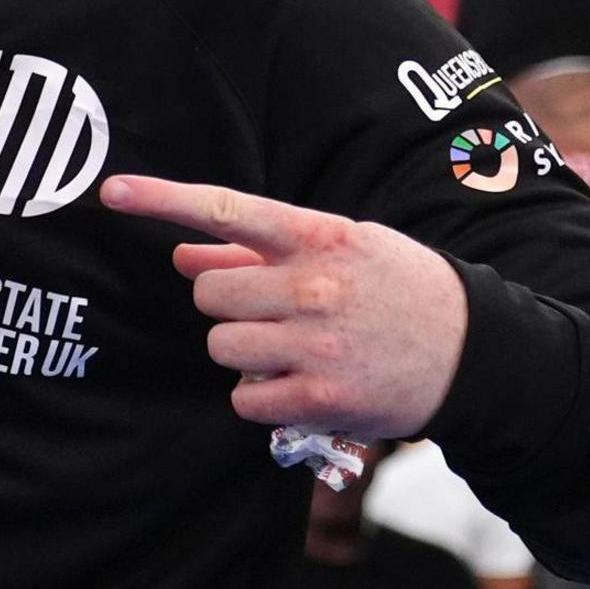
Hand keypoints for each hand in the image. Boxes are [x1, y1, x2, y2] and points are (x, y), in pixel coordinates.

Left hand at [104, 175, 470, 435]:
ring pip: (220, 344)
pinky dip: (258, 395)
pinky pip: (243, 397)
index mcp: (320, 237)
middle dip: (228, 302)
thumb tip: (181, 254)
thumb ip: (258, 251)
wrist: (480, 354)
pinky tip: (297, 382)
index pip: (225, 207)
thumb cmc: (397, 290)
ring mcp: (317, 344)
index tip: (109, 191)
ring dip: (242, 349)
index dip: (161, 198)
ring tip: (291, 346)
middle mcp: (314, 286)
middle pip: (209, 291)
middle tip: (272, 310)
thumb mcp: (341, 249)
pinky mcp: (322, 396)